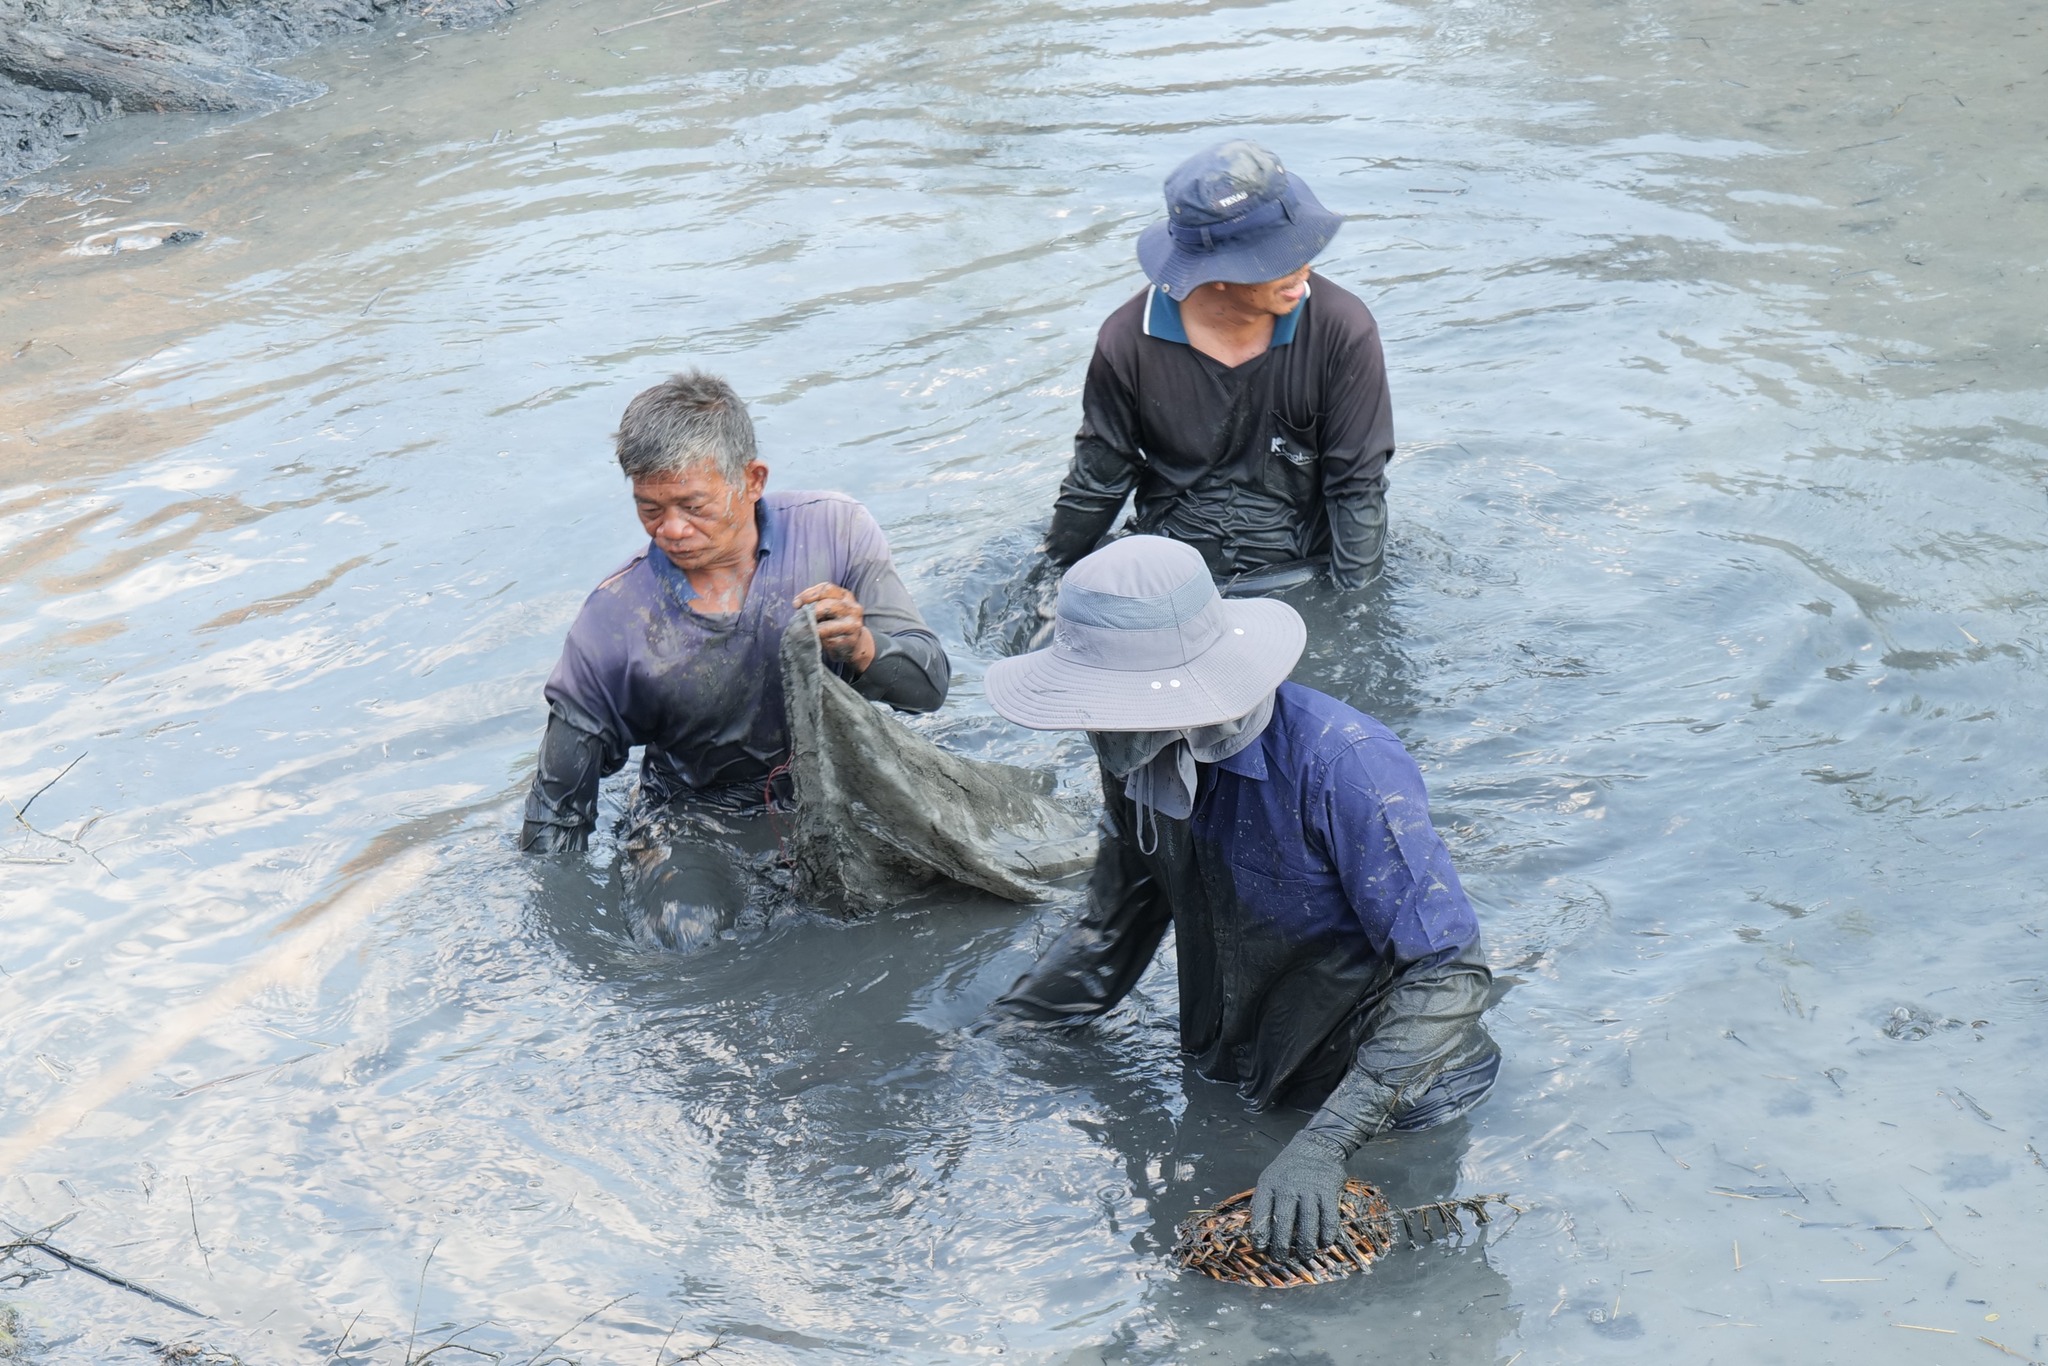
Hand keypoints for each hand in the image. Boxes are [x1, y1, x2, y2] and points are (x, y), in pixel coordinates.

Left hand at [794, 582, 876, 671]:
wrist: (853, 643)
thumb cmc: (834, 623)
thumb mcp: (828, 608)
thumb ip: (816, 603)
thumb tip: (797, 604)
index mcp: (845, 595)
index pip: (826, 589)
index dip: (808, 595)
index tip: (796, 604)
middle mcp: (853, 607)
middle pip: (827, 605)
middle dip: (810, 612)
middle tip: (800, 619)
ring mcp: (854, 624)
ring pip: (826, 626)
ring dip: (813, 629)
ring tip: (806, 630)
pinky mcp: (851, 640)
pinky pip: (829, 640)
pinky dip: (820, 641)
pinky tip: (818, 640)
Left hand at [1250, 1129, 1347, 1256]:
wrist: (1316, 1147)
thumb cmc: (1288, 1170)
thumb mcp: (1269, 1178)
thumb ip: (1263, 1202)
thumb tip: (1256, 1232)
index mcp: (1269, 1185)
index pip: (1261, 1213)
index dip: (1260, 1234)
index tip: (1260, 1248)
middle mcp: (1288, 1187)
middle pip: (1284, 1221)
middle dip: (1281, 1245)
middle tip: (1281, 1258)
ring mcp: (1309, 1189)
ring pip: (1308, 1223)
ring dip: (1306, 1244)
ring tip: (1304, 1255)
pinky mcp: (1328, 1191)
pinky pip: (1328, 1218)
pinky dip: (1327, 1234)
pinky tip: (1324, 1243)